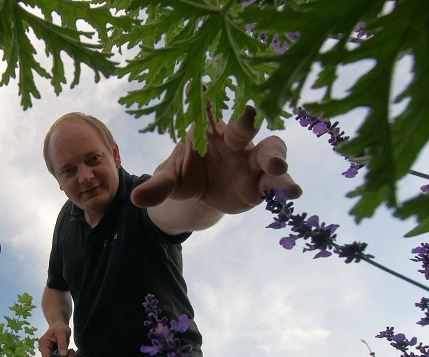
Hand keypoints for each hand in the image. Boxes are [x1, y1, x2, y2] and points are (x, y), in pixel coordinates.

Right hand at [38, 324, 74, 356]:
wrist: (60, 325)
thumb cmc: (59, 327)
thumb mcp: (62, 333)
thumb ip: (62, 344)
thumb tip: (63, 354)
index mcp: (43, 344)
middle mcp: (45, 349)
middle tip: (72, 354)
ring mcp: (50, 351)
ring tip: (72, 351)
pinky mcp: (55, 353)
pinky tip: (71, 351)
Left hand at [131, 106, 301, 211]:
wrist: (201, 197)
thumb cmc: (184, 177)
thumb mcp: (169, 181)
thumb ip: (157, 187)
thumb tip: (135, 198)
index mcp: (208, 132)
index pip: (206, 111)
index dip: (204, 99)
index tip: (198, 86)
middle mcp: (234, 140)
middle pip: (244, 126)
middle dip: (247, 120)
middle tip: (250, 115)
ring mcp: (252, 159)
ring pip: (270, 150)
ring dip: (275, 156)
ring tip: (278, 167)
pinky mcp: (263, 181)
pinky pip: (277, 181)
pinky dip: (286, 186)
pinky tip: (293, 193)